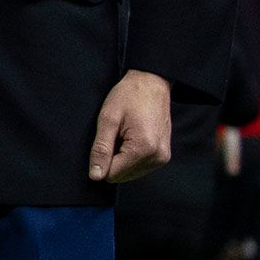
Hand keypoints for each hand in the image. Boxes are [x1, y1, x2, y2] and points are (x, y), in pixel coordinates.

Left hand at [89, 68, 172, 183]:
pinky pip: (139, 166)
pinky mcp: (163, 156)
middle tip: (117, 135)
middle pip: (122, 176)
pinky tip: (132, 137)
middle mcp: (157, 157)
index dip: (103, 159)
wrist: (151, 83)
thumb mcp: (108, 120)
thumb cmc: (128, 97)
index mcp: (144, 149)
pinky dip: (131, 156)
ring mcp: (162, 158)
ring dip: (122, 157)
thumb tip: (96, 176)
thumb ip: (101, 150)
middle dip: (113, 158)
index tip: (107, 138)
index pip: (113, 174)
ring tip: (125, 134)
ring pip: (130, 173)